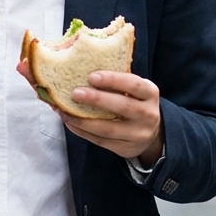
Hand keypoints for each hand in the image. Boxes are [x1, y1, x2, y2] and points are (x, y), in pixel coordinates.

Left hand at [17, 61, 163, 163]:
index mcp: (150, 93)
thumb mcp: (134, 90)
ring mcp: (138, 134)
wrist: (151, 133)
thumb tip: (79, 67)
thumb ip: (116, 81)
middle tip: (75, 93)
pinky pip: (100, 141)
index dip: (113, 80)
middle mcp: (148, 114)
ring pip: (108, 129)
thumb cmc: (134, 102)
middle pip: (122, 107)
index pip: (134, 85)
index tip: (92, 76)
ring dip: (83, 120)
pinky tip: (69, 122)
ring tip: (64, 111)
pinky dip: (82, 131)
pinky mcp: (126, 149)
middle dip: (96, 99)